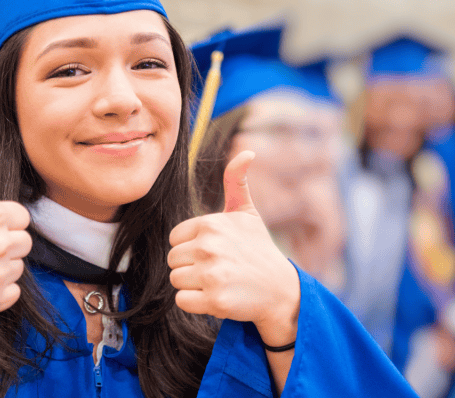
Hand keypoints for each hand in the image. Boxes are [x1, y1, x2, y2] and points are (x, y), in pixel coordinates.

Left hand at [168, 151, 299, 345]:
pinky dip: (196, 303)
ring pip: (176, 280)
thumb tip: (247, 151)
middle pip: (173, 259)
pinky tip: (217, 297)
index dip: (191, 247)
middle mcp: (209, 246)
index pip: (175, 238)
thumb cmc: (258, 250)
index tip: (214, 252)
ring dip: (192, 285)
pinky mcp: (214, 300)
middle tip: (218, 269)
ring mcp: (211, 274)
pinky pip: (182, 301)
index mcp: (211, 224)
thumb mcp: (247, 213)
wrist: (281, 290)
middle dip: (191, 266)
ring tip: (218, 282)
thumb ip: (236, 181)